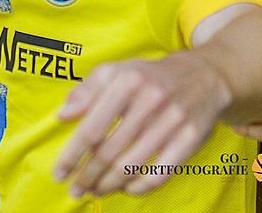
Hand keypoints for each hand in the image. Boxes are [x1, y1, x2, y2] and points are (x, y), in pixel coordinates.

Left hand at [53, 51, 229, 196]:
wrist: (201, 76)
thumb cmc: (146, 77)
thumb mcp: (114, 71)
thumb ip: (86, 91)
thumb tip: (63, 116)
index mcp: (126, 81)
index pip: (91, 128)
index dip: (72, 155)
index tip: (59, 173)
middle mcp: (150, 100)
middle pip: (109, 152)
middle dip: (88, 176)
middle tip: (77, 188)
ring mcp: (172, 120)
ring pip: (132, 166)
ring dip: (109, 185)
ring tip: (96, 189)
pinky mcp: (190, 138)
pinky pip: (160, 173)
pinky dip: (139, 187)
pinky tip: (126, 188)